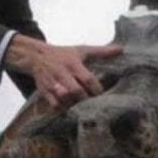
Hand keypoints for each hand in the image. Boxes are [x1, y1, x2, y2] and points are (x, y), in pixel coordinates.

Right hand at [4, 35, 122, 109]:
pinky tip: (70, 108)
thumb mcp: (81, 51)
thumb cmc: (63, 54)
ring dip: (75, 104)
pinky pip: (55, 105)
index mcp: (73, 63)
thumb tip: (121, 50)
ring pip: (65, 99)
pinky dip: (63, 108)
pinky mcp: (45, 91)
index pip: (88, 78)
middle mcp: (62, 73)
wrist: (36, 56)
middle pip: (76, 91)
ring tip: (82, 107)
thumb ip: (101, 52)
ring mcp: (53, 83)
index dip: (96, 89)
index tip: (101, 94)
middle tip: (93, 103)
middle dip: (86, 98)